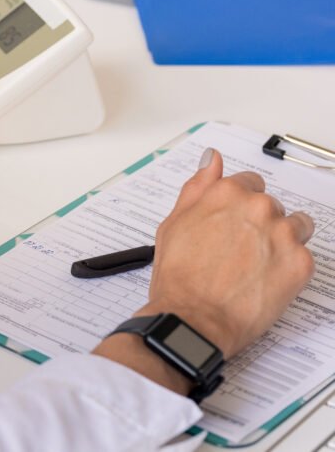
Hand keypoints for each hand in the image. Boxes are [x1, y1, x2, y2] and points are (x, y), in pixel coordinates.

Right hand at [93, 148, 314, 394]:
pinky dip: (289, 267)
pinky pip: (304, 256)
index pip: (249, 183)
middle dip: (259, 224)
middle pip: (271, 206)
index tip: (232, 224)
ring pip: (296, 226)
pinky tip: (265, 279)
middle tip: (238, 251)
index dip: (237, 206)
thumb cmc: (179, 277)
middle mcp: (258, 207)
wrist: (194, 320)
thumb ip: (197, 187)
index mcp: (226, 193)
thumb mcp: (174, 223)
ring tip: (258, 264)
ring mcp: (282, 234)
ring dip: (282, 240)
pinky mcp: (300, 263)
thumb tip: (211, 160)